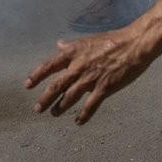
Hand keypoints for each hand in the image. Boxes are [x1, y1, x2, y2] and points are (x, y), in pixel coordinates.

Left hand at [26, 29, 153, 123]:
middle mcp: (78, 67)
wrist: (135, 44)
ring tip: (54, 114)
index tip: (27, 85)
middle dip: (45, 98)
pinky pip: (90, 105)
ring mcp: (91, 79)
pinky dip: (83, 115)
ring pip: (70, 97)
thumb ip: (72, 46)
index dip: (37, 76)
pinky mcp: (104, 88)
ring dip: (60, 107)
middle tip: (38, 108)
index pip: (49, 65)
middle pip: (57, 86)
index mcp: (74, 53)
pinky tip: (78, 122)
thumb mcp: (88, 40)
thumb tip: (59, 45)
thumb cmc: (113, 40)